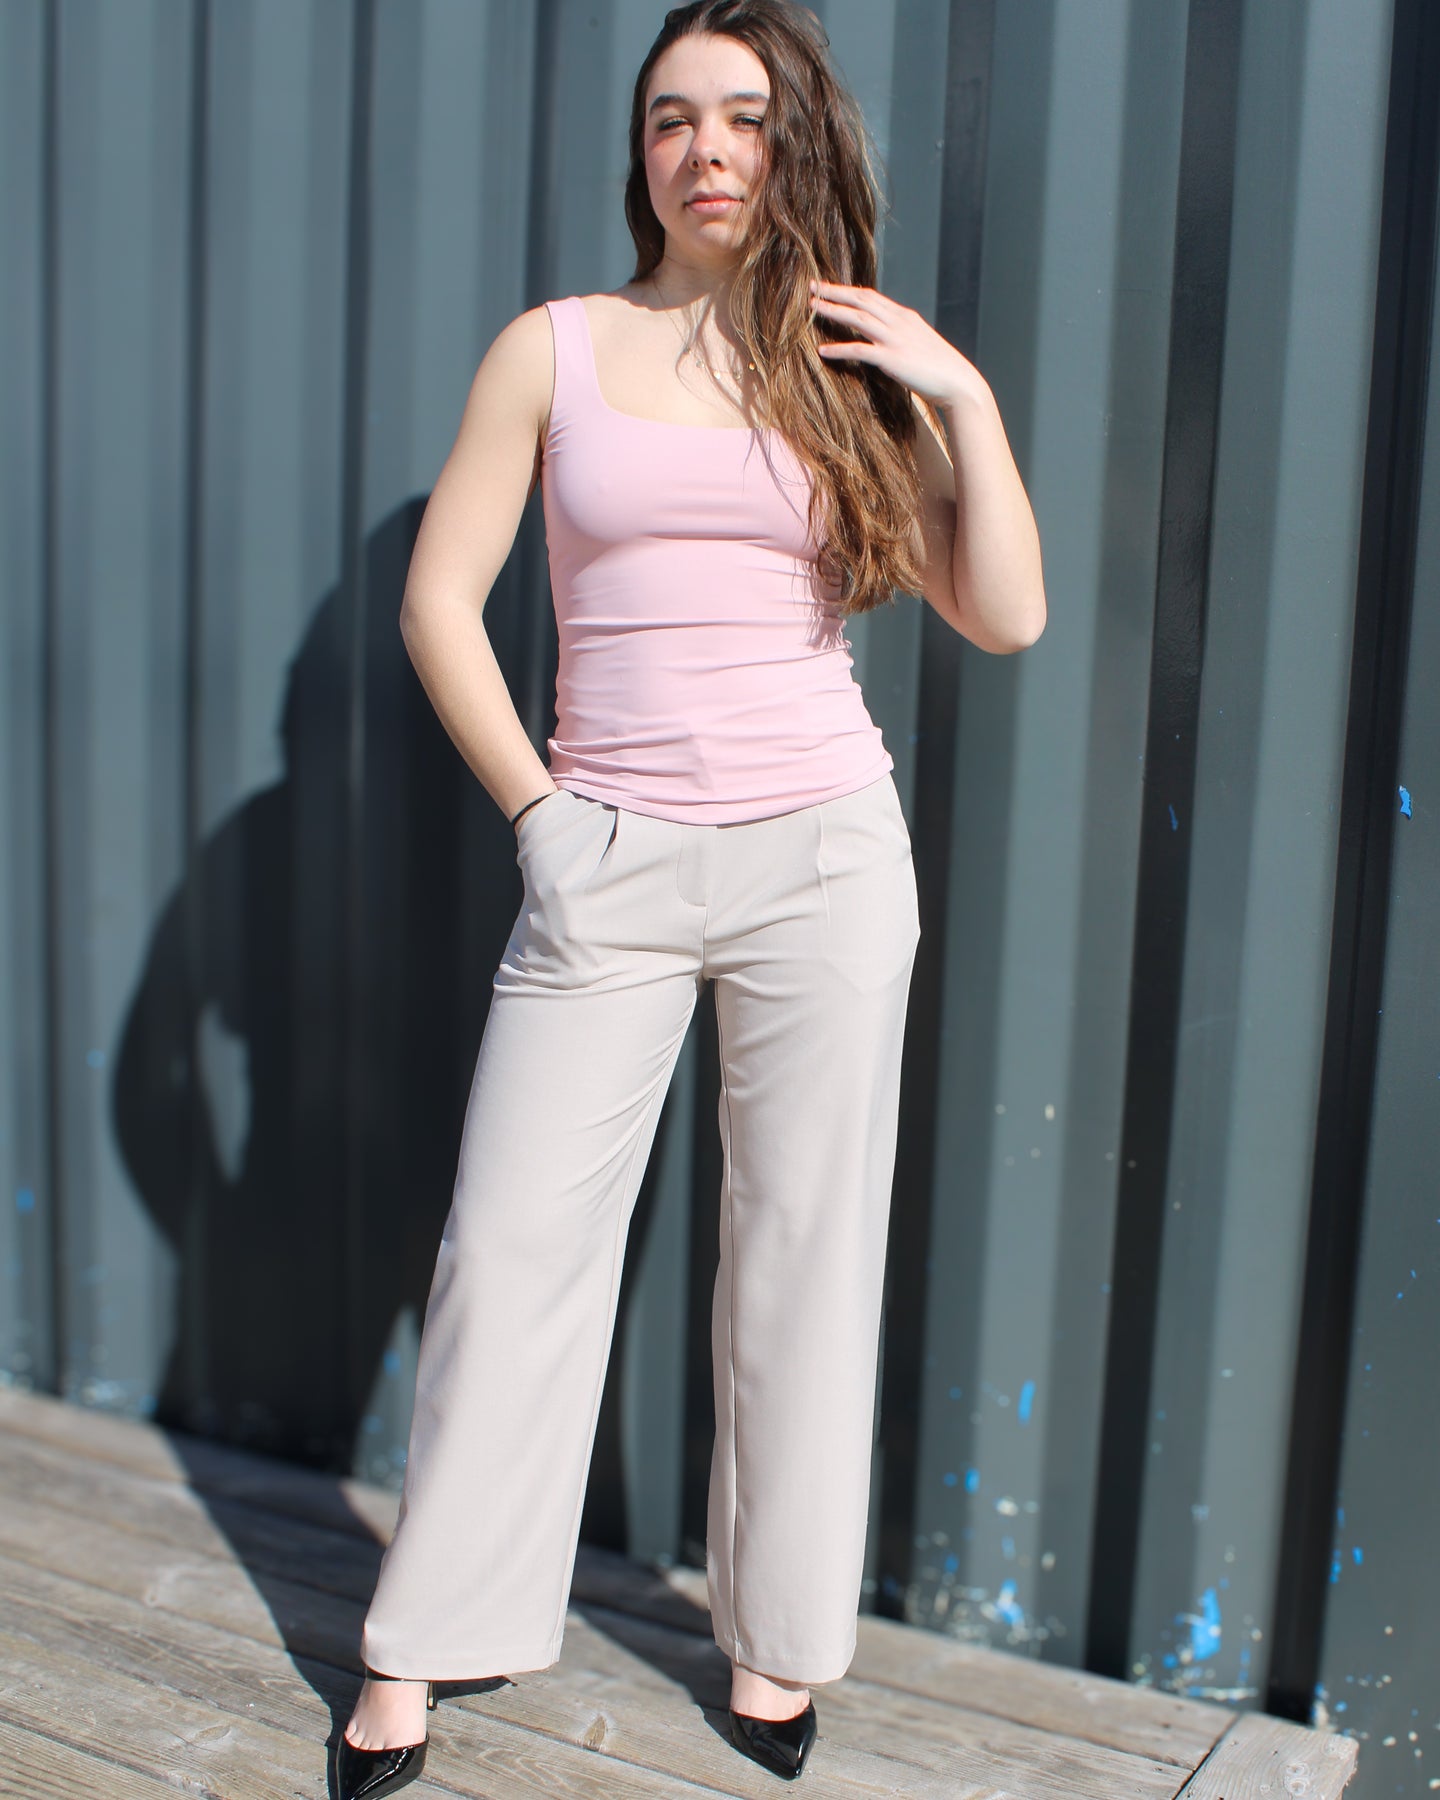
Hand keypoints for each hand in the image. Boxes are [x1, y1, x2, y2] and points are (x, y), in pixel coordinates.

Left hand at [808, 279, 979, 410]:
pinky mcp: (892, 358)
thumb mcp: (919, 343)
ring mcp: (895, 338)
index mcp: (905, 316)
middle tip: (811, 286)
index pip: (871, 295)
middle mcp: (898, 321)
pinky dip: (839, 348)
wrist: (959, 382)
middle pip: (861, 298)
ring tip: (810, 308)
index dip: (848, 289)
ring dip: (832, 310)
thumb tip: (885, 339)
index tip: (828, 287)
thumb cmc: (940, 368)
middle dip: (834, 291)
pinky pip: (859, 350)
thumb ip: (901, 336)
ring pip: (857, 317)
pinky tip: (822, 350)